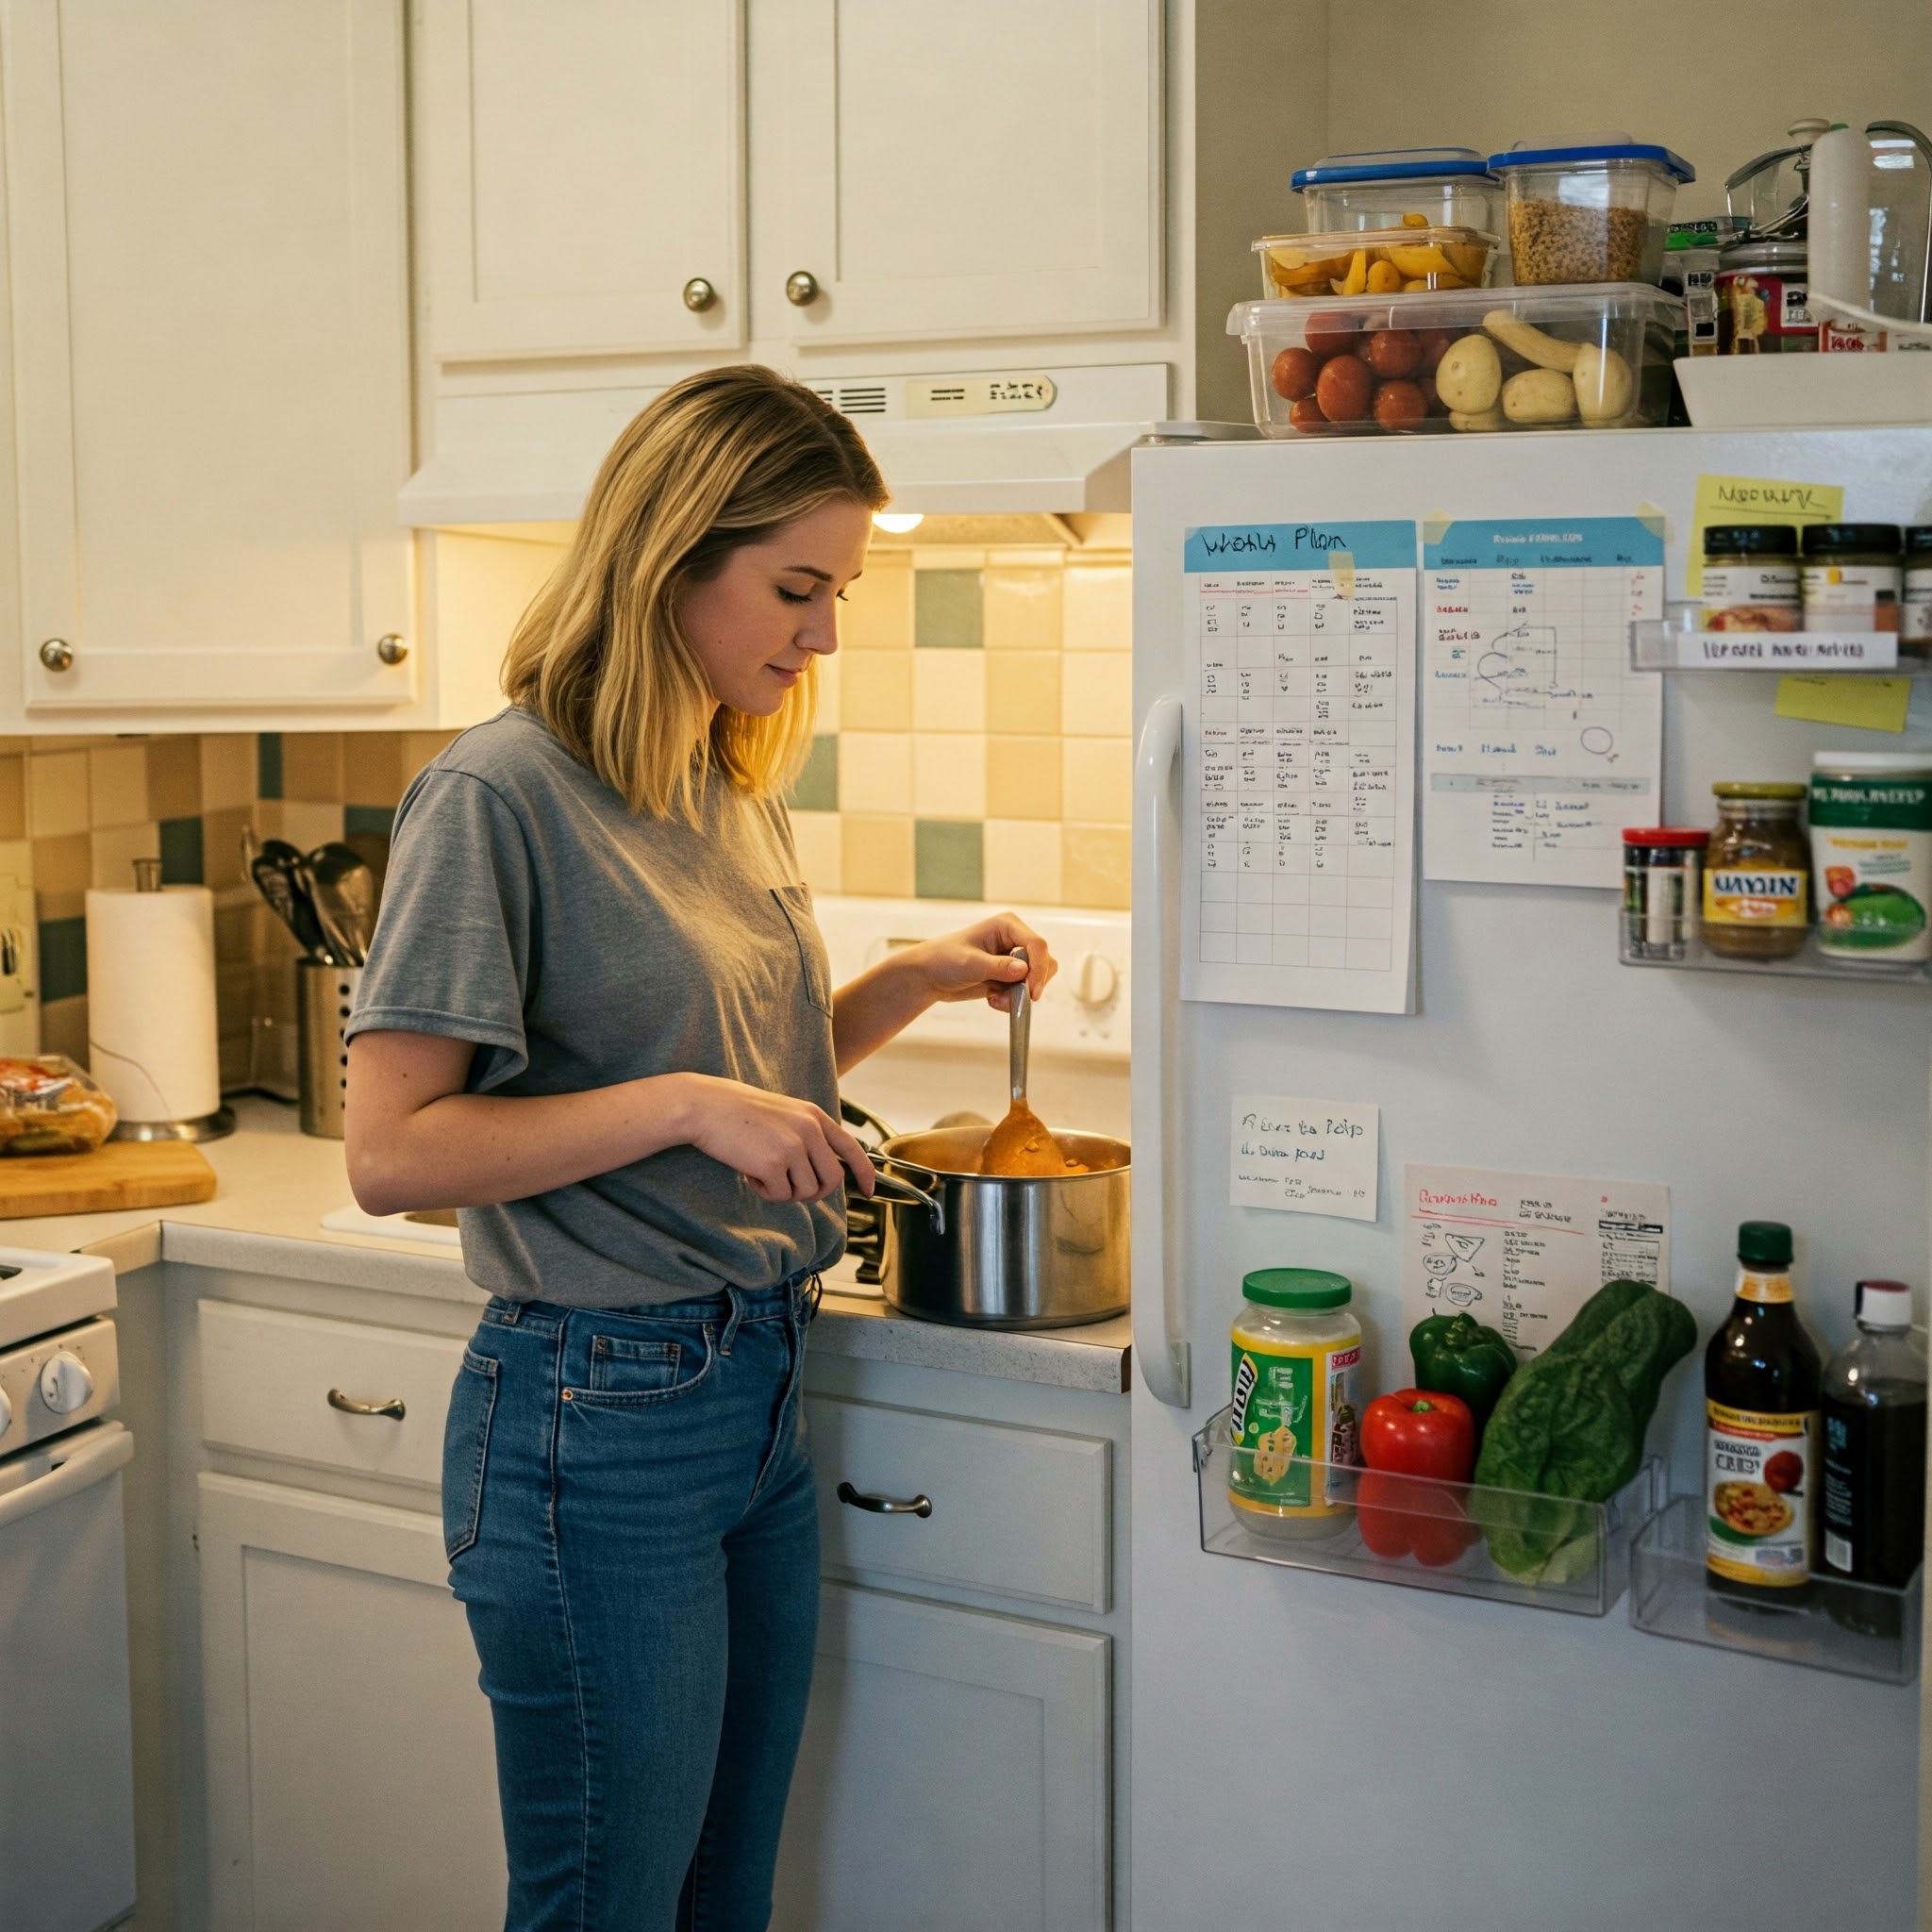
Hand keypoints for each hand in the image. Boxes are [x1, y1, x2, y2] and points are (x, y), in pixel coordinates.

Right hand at [678, 1074, 874, 1202]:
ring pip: (807, 1192)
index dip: (864, 1173)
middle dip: (814, 1192)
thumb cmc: (739, 1113)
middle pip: (832, 1179)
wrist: (705, 1106)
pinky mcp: (773, 1163)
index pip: (852, 1148)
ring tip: (763, 1174)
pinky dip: (766, 1192)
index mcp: (814, 1116)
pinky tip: (749, 1174)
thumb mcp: (784, 1114)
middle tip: (789, 1187)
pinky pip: (781, 1195)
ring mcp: (793, 1146)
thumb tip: (821, 1176)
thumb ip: (806, 1136)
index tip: (869, 1192)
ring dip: (786, 1192)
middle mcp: (810, 1130)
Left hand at [908, 914, 1057, 1013]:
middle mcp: (1015, 938)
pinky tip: (993, 1000)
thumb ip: (998, 967)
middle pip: (1044, 962)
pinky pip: (1025, 991)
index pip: (1037, 945)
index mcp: (1007, 925)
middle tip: (1010, 999)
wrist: (928, 977)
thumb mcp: (970, 963)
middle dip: (1030, 984)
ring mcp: (1013, 958)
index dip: (1039, 969)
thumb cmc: (943, 960)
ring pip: (1037, 978)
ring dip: (1021, 995)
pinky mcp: (1009, 975)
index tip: (1032, 993)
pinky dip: (1013, 1000)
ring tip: (997, 1001)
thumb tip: (1023, 971)